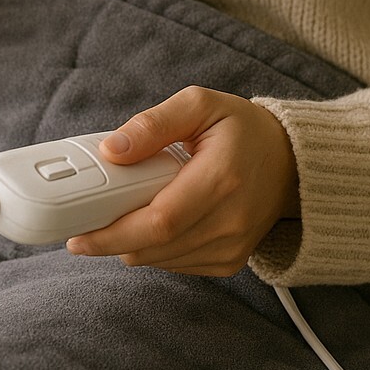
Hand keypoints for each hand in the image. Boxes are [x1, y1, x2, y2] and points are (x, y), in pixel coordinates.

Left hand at [66, 86, 298, 276]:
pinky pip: (177, 265)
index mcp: (221, 178)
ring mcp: (233, 247)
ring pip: (162, 261)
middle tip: (83, 230)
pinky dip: (155, 249)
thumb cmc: (242, 128)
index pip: (160, 221)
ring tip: (118, 216)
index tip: (79, 234)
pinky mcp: (230, 261)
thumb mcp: (199, 104)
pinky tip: (151, 223)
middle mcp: (231, 221)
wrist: (291, 161)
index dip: (114, 233)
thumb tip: (112, 150)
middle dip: (112, 242)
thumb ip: (154, 123)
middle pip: (156, 248)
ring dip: (131, 245)